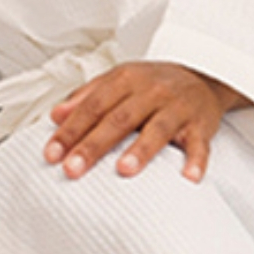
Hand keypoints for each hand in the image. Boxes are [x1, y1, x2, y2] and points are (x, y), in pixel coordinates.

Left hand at [44, 62, 245, 182]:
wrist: (201, 75)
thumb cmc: (152, 84)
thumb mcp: (117, 81)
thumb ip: (85, 97)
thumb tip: (55, 115)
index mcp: (125, 80)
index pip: (92, 107)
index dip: (70, 130)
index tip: (52, 154)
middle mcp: (151, 92)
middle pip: (118, 120)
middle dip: (93, 145)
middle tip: (72, 168)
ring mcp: (178, 108)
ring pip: (157, 129)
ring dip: (141, 150)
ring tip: (123, 170)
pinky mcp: (202, 125)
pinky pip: (200, 144)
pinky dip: (196, 161)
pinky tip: (188, 178)